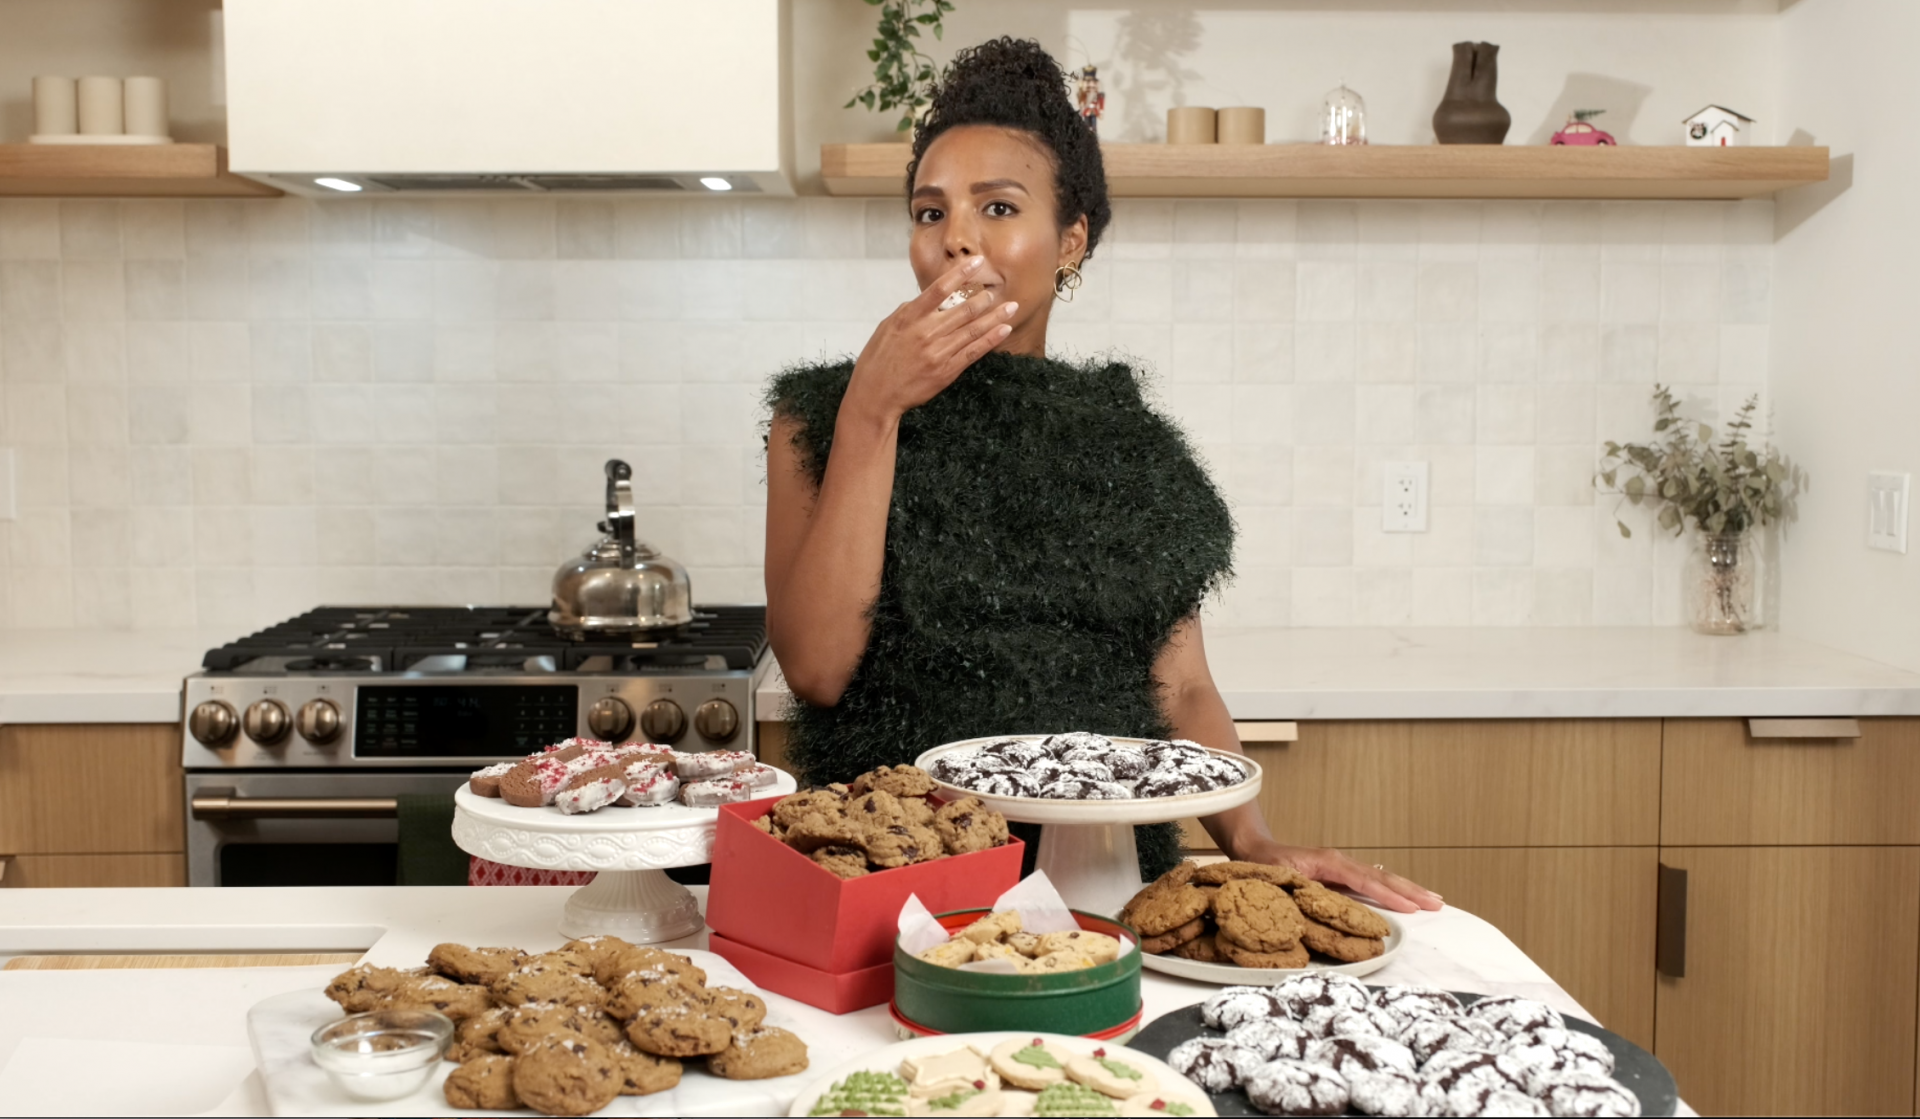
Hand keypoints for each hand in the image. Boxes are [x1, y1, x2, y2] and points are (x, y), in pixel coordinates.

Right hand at [841, 256, 1017, 426]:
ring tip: (1011, 307)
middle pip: (964, 310)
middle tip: (997, 291)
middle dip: (985, 299)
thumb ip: (910, 311)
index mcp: (910, 317)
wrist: (875, 394)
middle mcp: (926, 332)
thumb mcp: (888, 327)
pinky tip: (1004, 329)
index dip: (961, 273)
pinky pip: (974, 352)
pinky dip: (991, 339)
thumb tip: (929, 300)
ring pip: (973, 330)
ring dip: (995, 317)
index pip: (940, 289)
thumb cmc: (879, 359)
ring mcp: (938, 352)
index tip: (977, 261)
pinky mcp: (946, 370)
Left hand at [1233, 839, 1443, 913]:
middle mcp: (1339, 861)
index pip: (1364, 880)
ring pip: (1381, 878)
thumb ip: (1297, 890)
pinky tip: (1408, 898)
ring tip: (1433, 900)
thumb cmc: (1262, 865)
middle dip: (1410, 890)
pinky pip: (1372, 882)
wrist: (1253, 848)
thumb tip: (1316, 908)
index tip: (1411, 907)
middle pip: (1381, 876)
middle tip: (1437, 904)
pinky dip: (1393, 889)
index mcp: (1327, 862)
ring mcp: (1342, 866)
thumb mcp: (1277, 878)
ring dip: (1407, 889)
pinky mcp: (1341, 874)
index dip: (1388, 894)